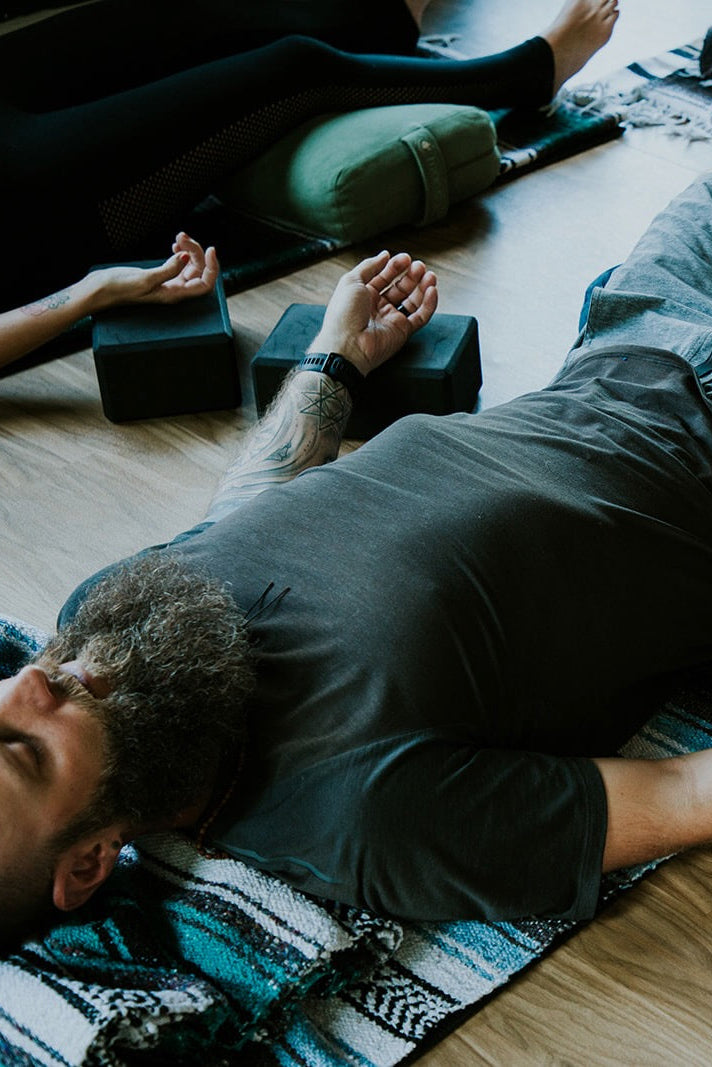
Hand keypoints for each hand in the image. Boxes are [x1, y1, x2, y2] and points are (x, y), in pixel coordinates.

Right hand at [86, 232, 218, 311]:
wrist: (99, 290)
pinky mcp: (160, 276)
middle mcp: (174, 291)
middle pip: (198, 271)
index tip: (210, 249)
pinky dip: (180, 253)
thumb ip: (168, 269)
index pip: (205, 284)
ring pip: (189, 266)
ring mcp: (168, 284)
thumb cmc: (118, 289)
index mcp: (174, 295)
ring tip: (178, 237)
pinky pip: (178, 265)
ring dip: (188, 250)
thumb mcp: (145, 278)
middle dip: (195, 252)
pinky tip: (174, 245)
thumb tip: (186, 258)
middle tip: (182, 236)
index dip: (212, 268)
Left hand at [307, 251, 437, 375]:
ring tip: (429, 275)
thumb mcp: (351, 281)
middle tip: (419, 266)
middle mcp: (378, 308)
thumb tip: (384, 255)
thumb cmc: (343, 315)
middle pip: (400, 288)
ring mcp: (391, 320)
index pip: (384, 277)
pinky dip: (429, 304)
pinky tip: (432, 290)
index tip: (405, 258)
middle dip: (411, 275)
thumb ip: (369, 266)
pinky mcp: (403, 331)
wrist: (347, 345)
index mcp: (364, 296)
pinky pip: (421, 316)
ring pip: (413, 301)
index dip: (395, 267)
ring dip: (422, 287)